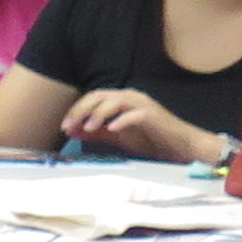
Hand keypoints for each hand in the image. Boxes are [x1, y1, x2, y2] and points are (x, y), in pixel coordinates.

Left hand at [60, 87, 221, 163]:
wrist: (177, 145)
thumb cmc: (148, 138)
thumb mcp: (115, 136)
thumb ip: (94, 132)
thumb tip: (71, 131)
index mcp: (120, 99)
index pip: (92, 98)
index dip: (75, 110)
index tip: (64, 126)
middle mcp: (130, 97)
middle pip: (99, 96)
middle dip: (81, 110)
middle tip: (69, 127)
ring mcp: (142, 104)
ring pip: (115, 101)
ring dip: (98, 114)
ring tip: (88, 128)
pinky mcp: (153, 115)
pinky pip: (134, 114)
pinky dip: (121, 121)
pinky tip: (111, 130)